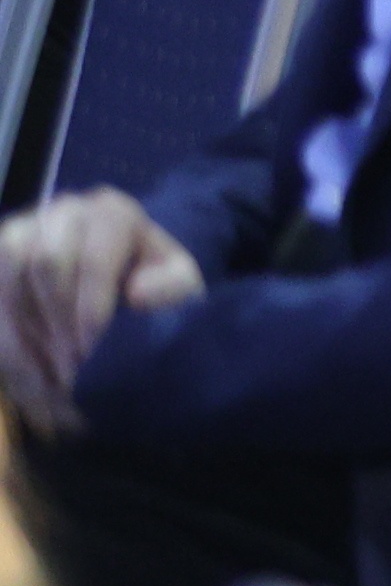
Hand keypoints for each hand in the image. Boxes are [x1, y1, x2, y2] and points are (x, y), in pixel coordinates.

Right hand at [0, 192, 198, 422]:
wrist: (123, 286)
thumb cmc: (155, 285)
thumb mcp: (180, 286)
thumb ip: (173, 288)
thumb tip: (137, 296)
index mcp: (113, 214)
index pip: (94, 259)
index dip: (91, 309)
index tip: (94, 350)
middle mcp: (64, 211)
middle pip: (44, 263)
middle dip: (57, 322)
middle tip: (72, 368)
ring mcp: (24, 228)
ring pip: (9, 274)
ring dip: (26, 331)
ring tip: (50, 374)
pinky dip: (6, 338)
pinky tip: (28, 371)